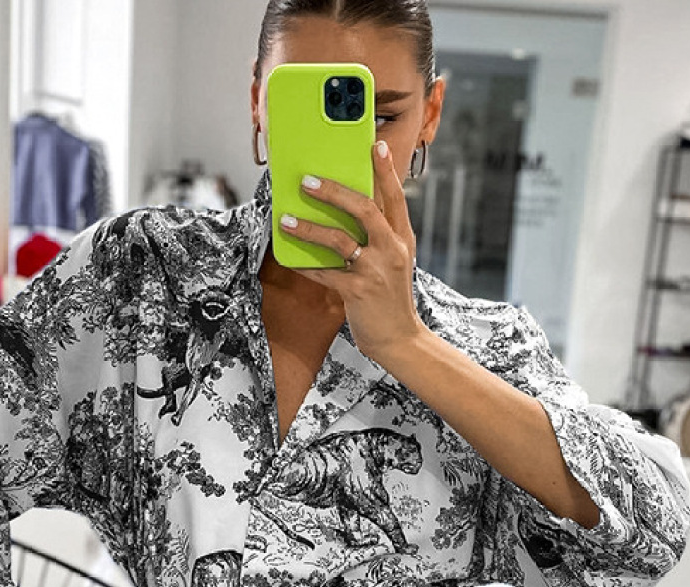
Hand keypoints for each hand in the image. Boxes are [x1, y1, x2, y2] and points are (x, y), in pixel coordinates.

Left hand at [282, 140, 424, 365]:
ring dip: (310, 228)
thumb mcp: (395, 262)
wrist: (399, 339)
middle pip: (365, 209)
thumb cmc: (391, 297)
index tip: (376, 144)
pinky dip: (305, 265)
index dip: (386, 170)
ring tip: (286, 220)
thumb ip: (379, 236)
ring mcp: (376, 271)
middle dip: (335, 191)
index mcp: (402, 239)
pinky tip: (289, 259)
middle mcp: (392, 250)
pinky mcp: (357, 292)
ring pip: (339, 240)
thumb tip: (345, 211)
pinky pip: (324, 273)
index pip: (395, 197)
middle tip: (309, 181)